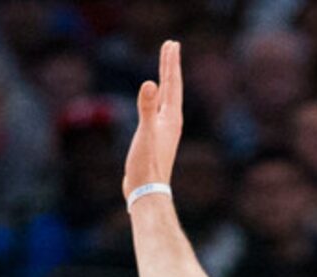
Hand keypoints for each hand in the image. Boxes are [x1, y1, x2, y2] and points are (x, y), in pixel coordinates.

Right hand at [124, 38, 182, 199]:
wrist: (147, 193)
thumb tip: (149, 83)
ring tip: (163, 70)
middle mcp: (170, 122)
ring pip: (165, 100)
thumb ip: (147, 107)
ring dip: (164, 82)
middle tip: (170, 46)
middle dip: (169, 67)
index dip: (170, 63)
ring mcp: (164, 132)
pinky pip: (157, 112)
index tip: (171, 43)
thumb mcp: (145, 132)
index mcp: (171, 118)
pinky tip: (154, 103)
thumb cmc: (146, 165)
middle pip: (171, 88)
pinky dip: (156, 100)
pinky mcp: (155, 140)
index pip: (172, 83)